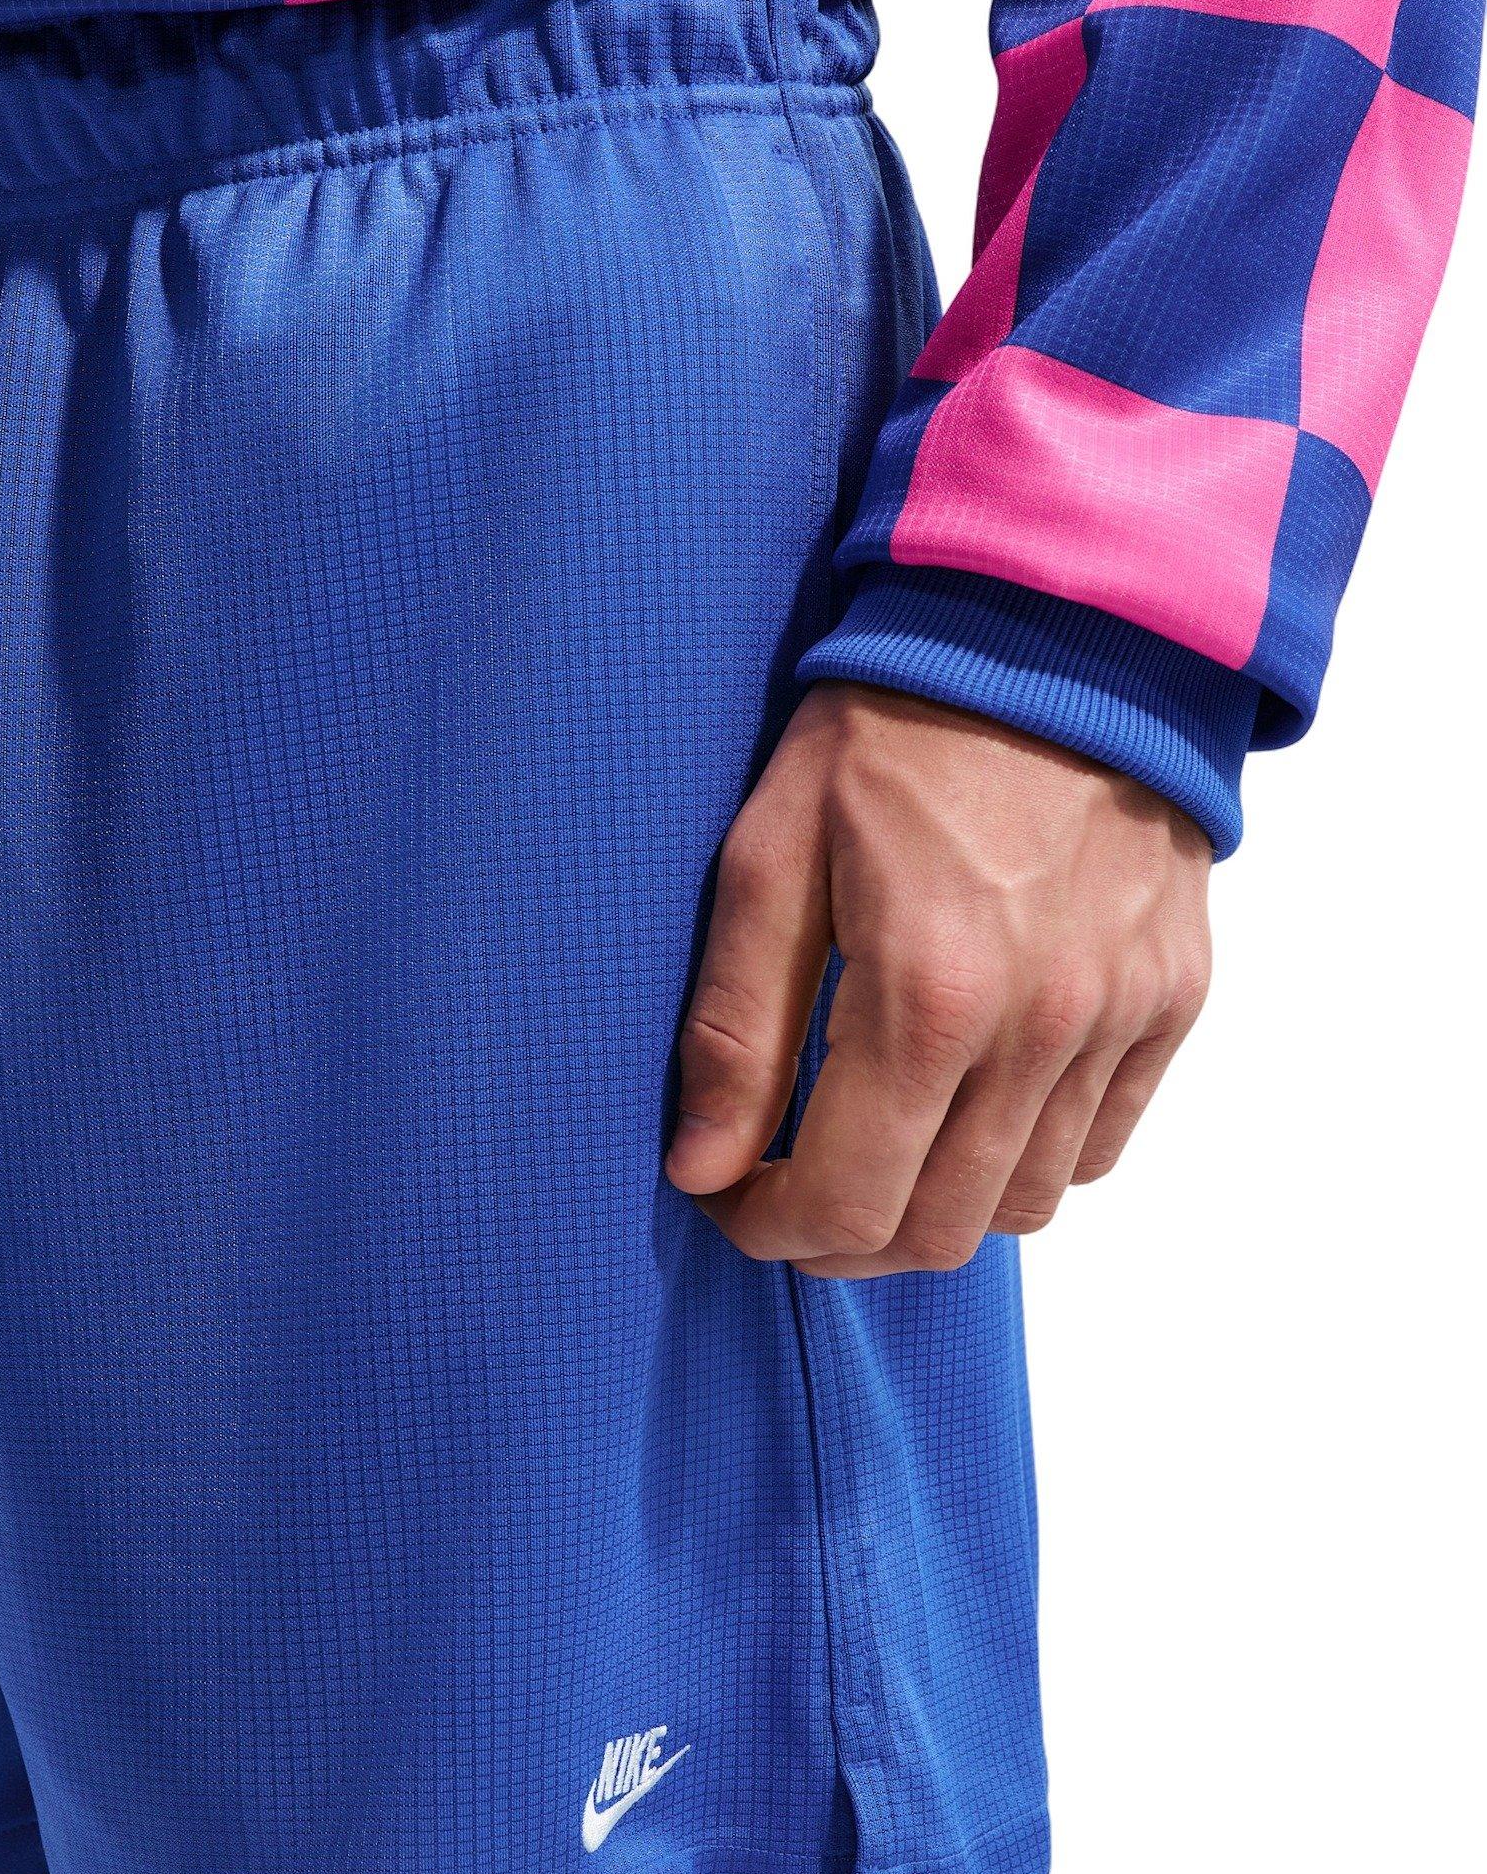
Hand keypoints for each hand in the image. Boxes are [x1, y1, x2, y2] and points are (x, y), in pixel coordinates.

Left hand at [668, 684, 1211, 1278]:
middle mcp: (1042, 1030)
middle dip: (842, 1237)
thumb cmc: (888, 732)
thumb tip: (700, 1167)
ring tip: (870, 1148)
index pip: (846, 1201)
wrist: (1054, 635)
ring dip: (933, 1206)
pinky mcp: (1173, 998)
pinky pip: (1100, 1144)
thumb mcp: (770, 856)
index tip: (726, 1197)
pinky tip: (963, 1105)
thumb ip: (736, 1025)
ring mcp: (1121, 1019)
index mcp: (929, 999)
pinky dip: (1025, 1158)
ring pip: (1023, 1204)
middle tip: (784, 1188)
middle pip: (938, 1231)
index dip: (769, 1228)